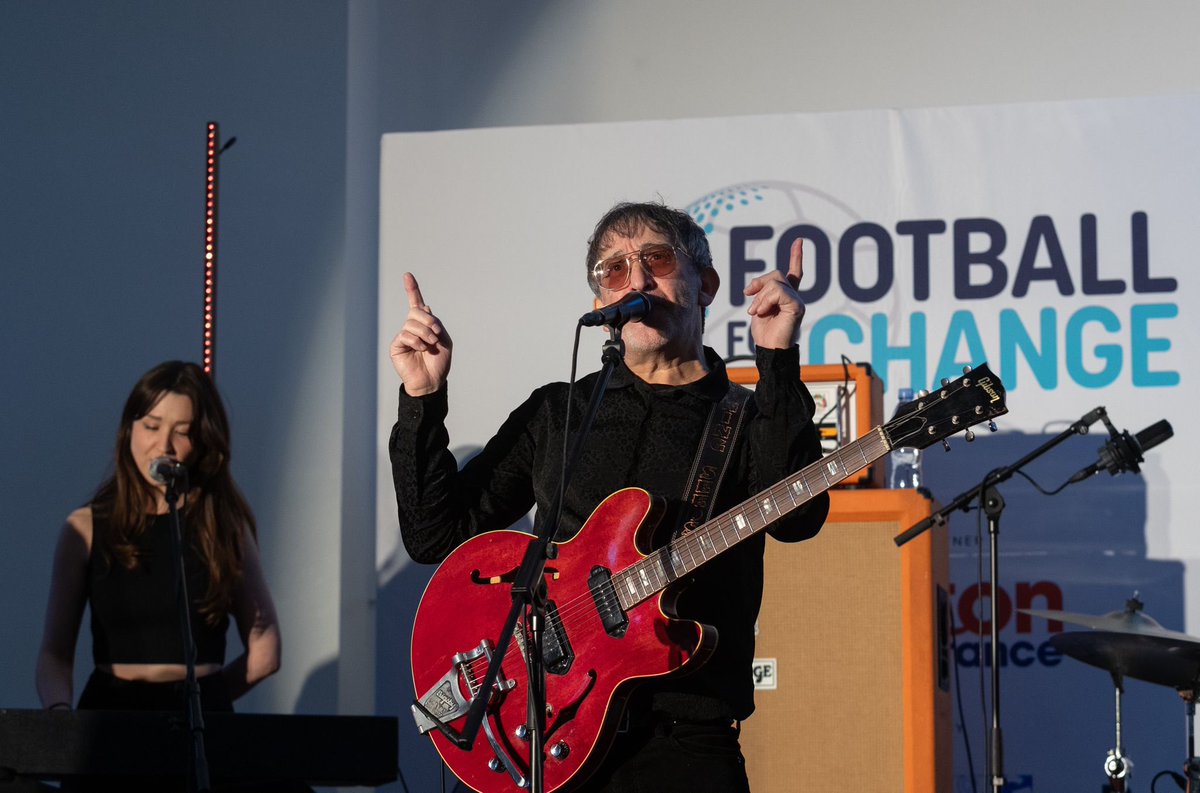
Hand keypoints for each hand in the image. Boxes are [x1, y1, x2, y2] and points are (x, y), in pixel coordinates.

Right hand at [389, 273, 452, 395]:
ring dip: (425, 333)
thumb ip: (435, 323)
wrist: (432, 381)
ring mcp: (404, 336)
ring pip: (411, 323)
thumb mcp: (444, 339)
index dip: (412, 289)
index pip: (416, 303)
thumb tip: (423, 307)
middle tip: (436, 334)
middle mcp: (412, 328)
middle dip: (428, 320)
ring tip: (429, 345)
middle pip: (416, 311)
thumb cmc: (439, 362)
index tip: (407, 275)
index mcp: (425, 324)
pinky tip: (421, 348)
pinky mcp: (397, 345)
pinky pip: (405, 335)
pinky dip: (416, 341)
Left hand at [744, 238, 806, 349]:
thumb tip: (754, 286)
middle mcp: (794, 296)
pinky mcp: (797, 306)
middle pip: (776, 274)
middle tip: (748, 300)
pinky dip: (765, 301)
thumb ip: (761, 292)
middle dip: (759, 284)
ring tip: (755, 312)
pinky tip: (761, 313)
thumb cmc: (764, 332)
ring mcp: (797, 301)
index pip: (793, 272)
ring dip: (759, 297)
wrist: (769, 349)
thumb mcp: (758, 306)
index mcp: (786, 295)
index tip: (799, 241)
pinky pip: (778, 292)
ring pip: (775, 283)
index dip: (796, 256)